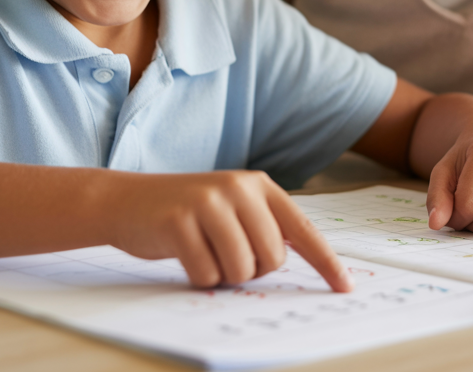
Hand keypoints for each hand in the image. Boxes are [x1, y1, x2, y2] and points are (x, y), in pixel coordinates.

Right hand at [109, 170, 352, 291]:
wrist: (126, 200)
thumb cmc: (186, 212)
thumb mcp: (231, 208)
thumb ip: (263, 227)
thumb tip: (296, 266)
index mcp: (258, 185)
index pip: (302, 229)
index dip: (326, 262)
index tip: (345, 287)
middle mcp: (237, 188)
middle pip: (273, 259)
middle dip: (252, 270)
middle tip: (226, 255)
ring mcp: (207, 202)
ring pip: (242, 269)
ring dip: (224, 275)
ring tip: (205, 252)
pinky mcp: (179, 221)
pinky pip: (207, 274)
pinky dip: (198, 277)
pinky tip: (184, 255)